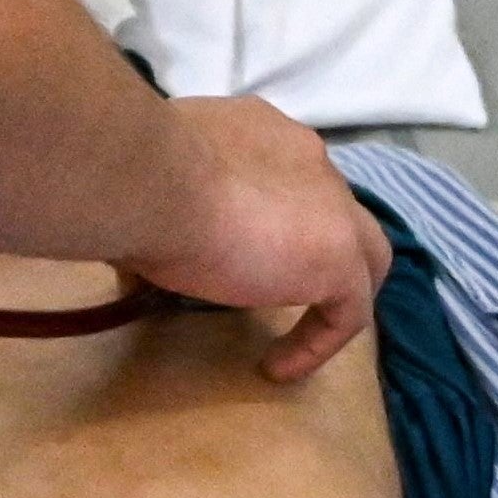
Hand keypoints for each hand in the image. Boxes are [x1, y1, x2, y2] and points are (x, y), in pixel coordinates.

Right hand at [138, 94, 396, 383]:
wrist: (153, 181)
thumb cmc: (136, 178)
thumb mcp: (151, 190)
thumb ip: (164, 211)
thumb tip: (139, 256)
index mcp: (261, 130)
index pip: (285, 173)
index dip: (269, 212)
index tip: (232, 247)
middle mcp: (306, 156)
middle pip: (334, 208)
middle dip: (315, 246)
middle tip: (278, 286)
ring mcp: (332, 205)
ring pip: (361, 253)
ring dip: (334, 290)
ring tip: (300, 331)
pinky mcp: (339, 258)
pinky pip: (348, 311)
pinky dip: (318, 340)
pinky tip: (277, 367)